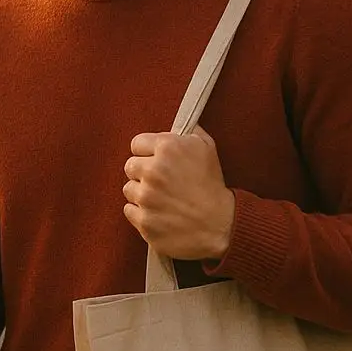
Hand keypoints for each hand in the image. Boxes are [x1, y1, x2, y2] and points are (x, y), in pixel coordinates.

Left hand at [123, 126, 235, 260]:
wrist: (222, 227)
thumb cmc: (213, 186)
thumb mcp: (207, 149)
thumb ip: (188, 132)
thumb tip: (177, 123)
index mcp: (167, 148)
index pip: (137, 143)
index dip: (147, 152)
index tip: (156, 160)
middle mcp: (153, 170)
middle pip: (130, 166)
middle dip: (143, 173)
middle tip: (161, 182)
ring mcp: (147, 197)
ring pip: (129, 189)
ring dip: (142, 194)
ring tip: (164, 199)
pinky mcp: (143, 220)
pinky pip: (130, 210)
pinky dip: (141, 213)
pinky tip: (160, 214)